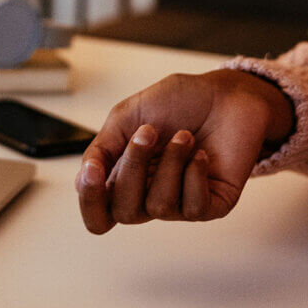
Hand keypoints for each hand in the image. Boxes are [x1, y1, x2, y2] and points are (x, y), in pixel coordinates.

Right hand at [77, 68, 292, 233]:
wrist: (225, 94)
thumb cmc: (180, 102)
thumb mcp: (128, 116)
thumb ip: (101, 148)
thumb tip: (82, 178)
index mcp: (126, 177)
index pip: (99, 214)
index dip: (90, 199)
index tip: (93, 168)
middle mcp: (150, 194)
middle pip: (125, 212)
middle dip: (134, 168)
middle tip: (149, 131)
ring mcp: (181, 202)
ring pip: (159, 207)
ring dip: (171, 163)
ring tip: (185, 136)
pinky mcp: (212, 204)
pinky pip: (193, 208)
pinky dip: (195, 174)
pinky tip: (202, 154)